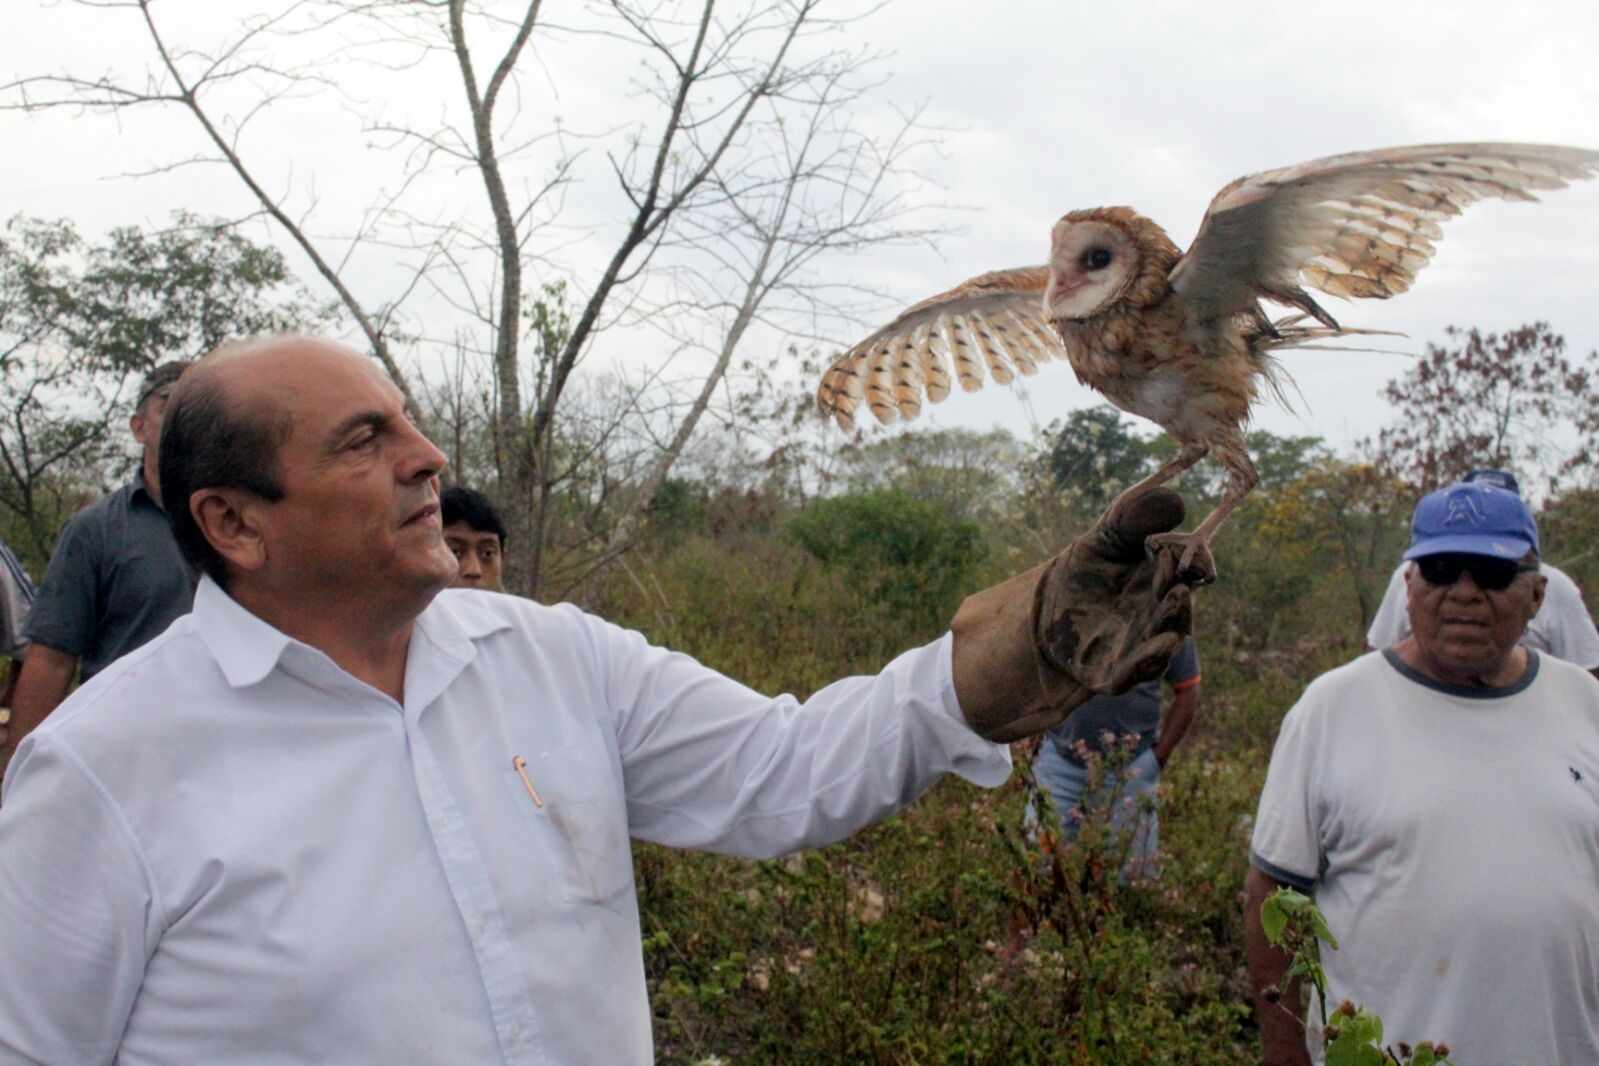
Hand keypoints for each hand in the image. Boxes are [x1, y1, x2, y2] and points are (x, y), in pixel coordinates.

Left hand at [951, 487, 1210, 742]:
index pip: (1190, 573)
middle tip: (1175, 578)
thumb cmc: (1083, 570)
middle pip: (1178, 610)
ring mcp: (1136, 648)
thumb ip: (1133, 519)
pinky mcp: (1111, 673)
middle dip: (1179, 595)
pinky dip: (1145, 663)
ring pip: (1162, 644)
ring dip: (1170, 626)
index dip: (1197, 563)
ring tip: (1173, 602)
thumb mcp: (1104, 538)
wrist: (1043, 608)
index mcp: (1162, 582)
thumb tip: (1174, 499)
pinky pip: (1132, 674)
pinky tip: (1157, 646)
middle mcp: (1156, 617)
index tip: (1192, 554)